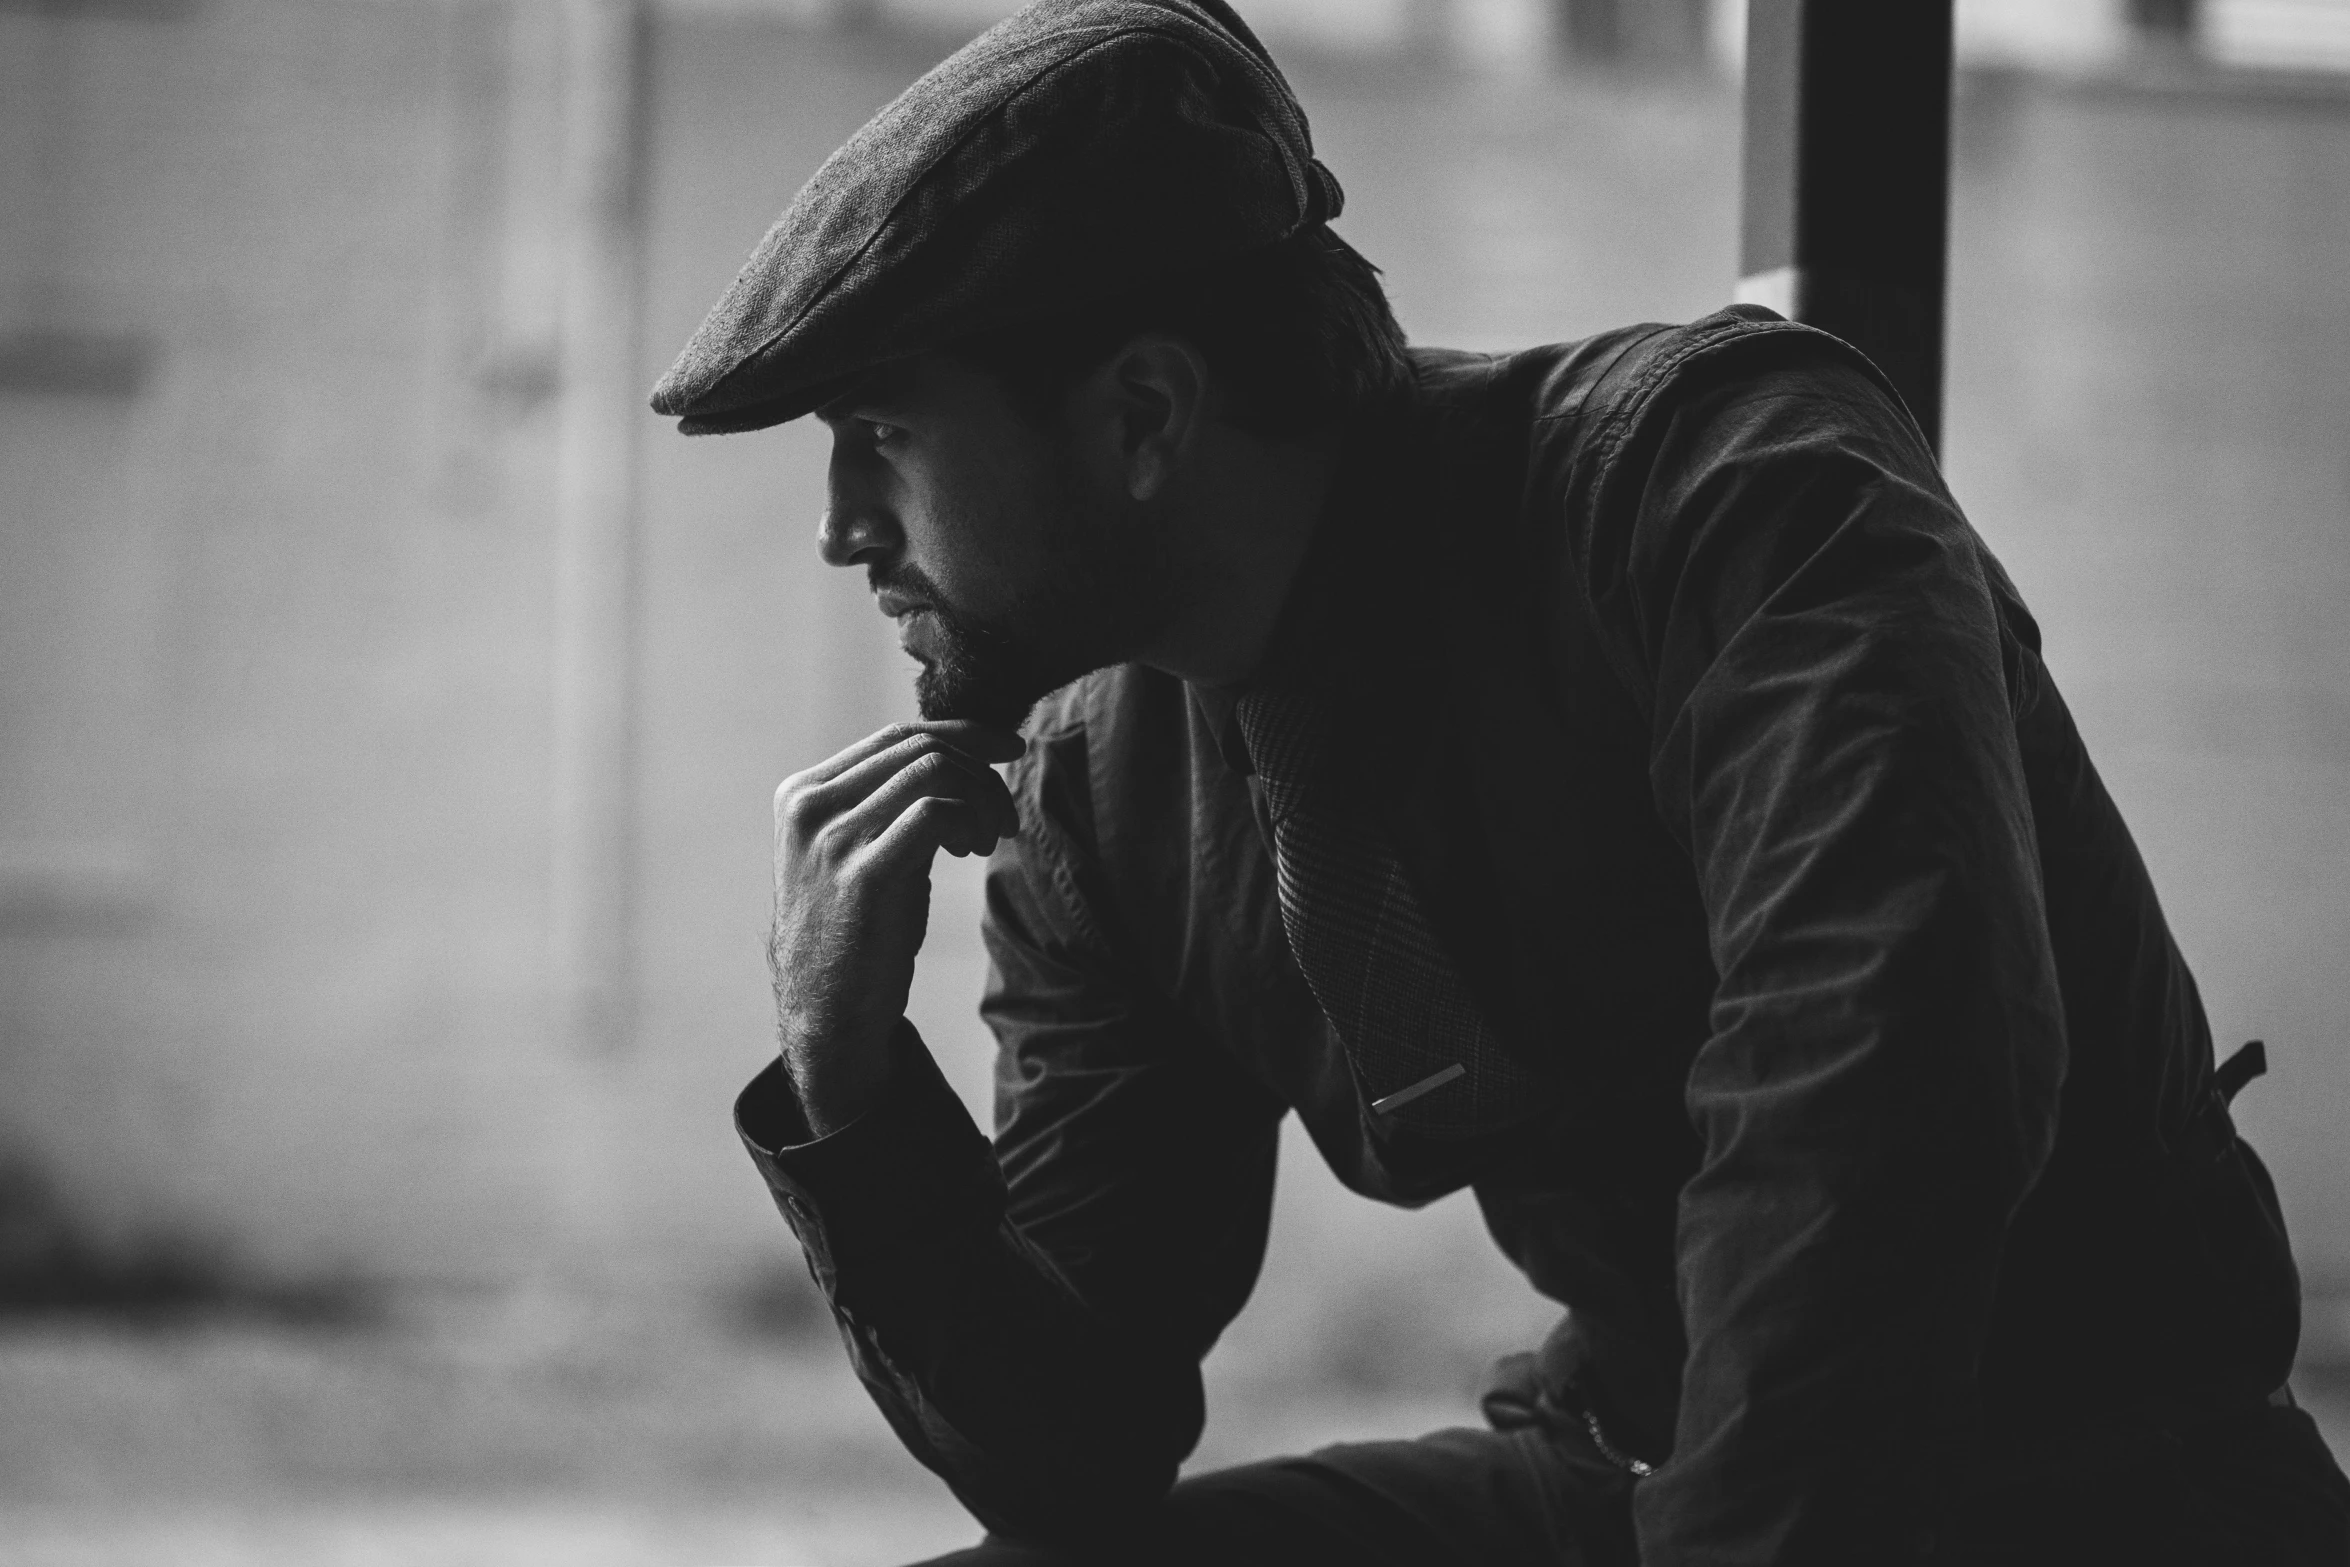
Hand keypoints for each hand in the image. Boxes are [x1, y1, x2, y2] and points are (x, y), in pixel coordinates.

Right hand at [769, 720, 1023, 1134]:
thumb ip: (889, 804)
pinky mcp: (863, 876)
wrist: (828, 1009)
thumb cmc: (856, 929)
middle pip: (918, 747)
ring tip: (989, 839)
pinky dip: (968, 821)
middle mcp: (810, 807)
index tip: (1009, 748)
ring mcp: (832, 840)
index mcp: (803, 793)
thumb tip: (960, 760)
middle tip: (1004, 817)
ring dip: (981, 797)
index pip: (896, 736)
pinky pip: (934, 814)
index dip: (964, 734)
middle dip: (981, 770)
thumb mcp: (860, 850)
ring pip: (932, 771)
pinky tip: (973, 851)